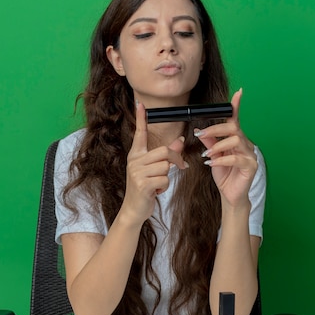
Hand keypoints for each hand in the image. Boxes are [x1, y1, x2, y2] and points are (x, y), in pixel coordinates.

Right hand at [122, 102, 187, 224]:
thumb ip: (165, 155)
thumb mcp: (154, 170)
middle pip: (164, 151)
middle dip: (176, 160)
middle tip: (181, 167)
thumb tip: (179, 141)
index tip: (140, 104)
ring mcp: (137, 173)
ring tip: (157, 184)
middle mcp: (134, 161)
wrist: (133, 210)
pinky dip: (165, 187)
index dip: (141, 119)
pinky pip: (164, 180)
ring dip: (167, 177)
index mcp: (136, 155)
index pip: (139, 134)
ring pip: (166, 167)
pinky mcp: (142, 184)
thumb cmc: (145, 188)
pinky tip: (155, 192)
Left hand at [195, 89, 257, 206]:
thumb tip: (199, 129)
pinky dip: (222, 160)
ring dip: (218, 146)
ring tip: (207, 154)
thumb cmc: (224, 174)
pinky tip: (212, 163)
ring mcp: (250, 154)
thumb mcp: (212, 155)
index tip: (238, 93)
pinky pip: (237, 158)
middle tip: (202, 134)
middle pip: (233, 129)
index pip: (235, 120)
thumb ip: (208, 141)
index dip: (236, 106)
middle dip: (216, 129)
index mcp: (236, 139)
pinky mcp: (251, 166)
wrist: (230, 194)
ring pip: (236, 141)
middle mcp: (245, 144)